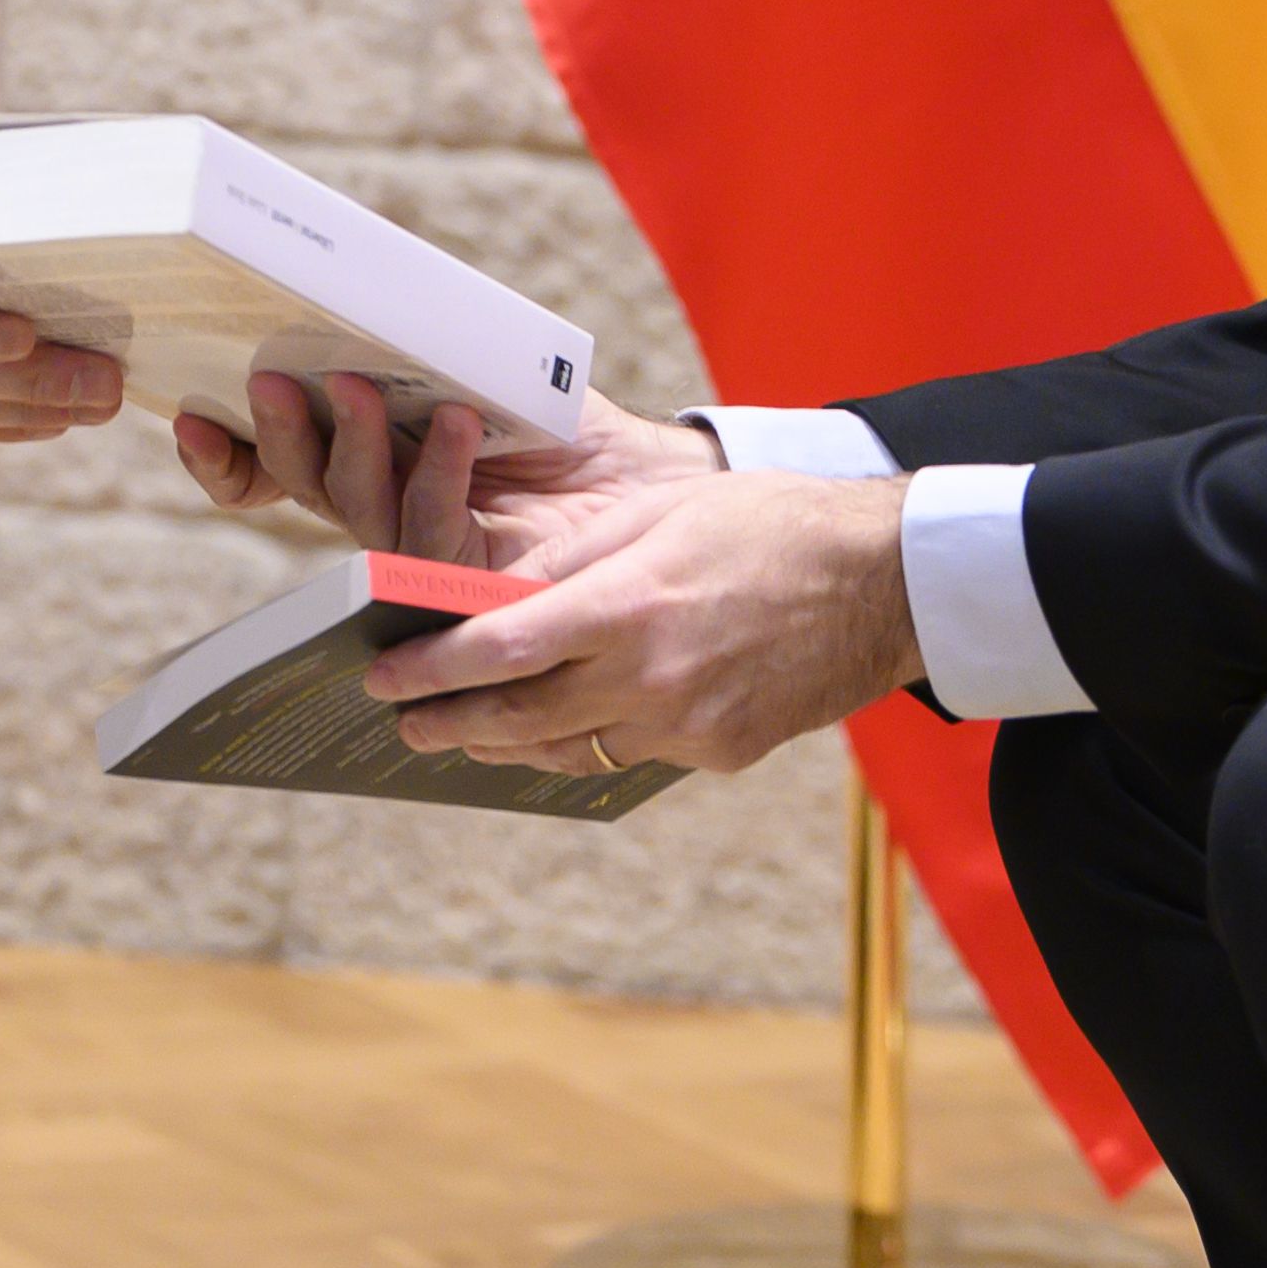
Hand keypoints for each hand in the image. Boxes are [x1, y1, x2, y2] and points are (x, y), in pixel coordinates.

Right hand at [173, 377, 717, 573]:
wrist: (652, 477)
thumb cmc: (564, 417)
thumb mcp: (479, 364)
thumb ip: (418, 350)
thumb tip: (356, 295)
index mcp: (369, 457)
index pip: (272, 473)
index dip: (225, 457)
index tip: (189, 412)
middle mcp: (382, 508)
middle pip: (302, 486)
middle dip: (276, 435)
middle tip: (273, 378)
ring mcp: (422, 550)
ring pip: (355, 513)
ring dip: (352, 447)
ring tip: (358, 385)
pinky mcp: (472, 584)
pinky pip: (432, 534)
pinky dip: (439, 472)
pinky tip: (457, 422)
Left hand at [356, 468, 921, 778]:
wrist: (883, 582)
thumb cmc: (772, 523)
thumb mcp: (661, 514)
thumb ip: (575, 563)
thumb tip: (498, 601)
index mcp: (630, 604)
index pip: (499, 649)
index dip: (430, 669)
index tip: (383, 677)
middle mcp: (652, 676)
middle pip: (518, 718)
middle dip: (448, 723)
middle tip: (401, 723)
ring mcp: (689, 725)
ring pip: (569, 752)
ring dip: (507, 747)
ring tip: (465, 736)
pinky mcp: (720, 752)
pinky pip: (633, 754)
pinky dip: (590, 742)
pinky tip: (564, 730)